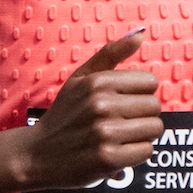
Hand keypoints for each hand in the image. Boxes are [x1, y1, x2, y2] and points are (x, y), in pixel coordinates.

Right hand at [17, 29, 163, 188]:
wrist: (38, 155)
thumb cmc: (65, 114)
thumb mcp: (80, 78)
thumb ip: (110, 54)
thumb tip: (140, 34)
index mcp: (97, 82)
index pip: (150, 82)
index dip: (140, 94)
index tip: (124, 102)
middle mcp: (102, 105)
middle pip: (155, 106)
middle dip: (142, 115)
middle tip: (121, 122)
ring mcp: (105, 133)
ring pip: (154, 128)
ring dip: (141, 135)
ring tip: (120, 137)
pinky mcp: (108, 159)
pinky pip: (147, 150)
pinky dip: (136, 153)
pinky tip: (117, 151)